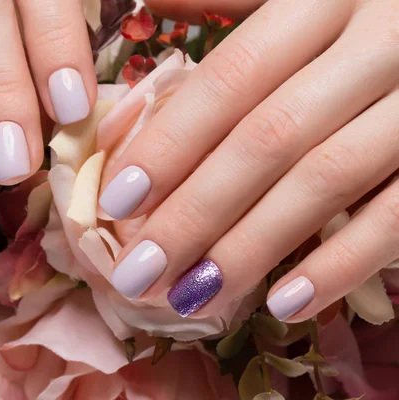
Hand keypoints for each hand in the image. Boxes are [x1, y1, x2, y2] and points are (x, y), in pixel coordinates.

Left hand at [101, 0, 398, 320]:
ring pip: (325, 181)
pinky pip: (398, 217)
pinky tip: (286, 303)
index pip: (233, 75)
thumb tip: (145, 6)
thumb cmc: (366, 11)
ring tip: (194, 295)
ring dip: (251, 248)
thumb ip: (230, 1)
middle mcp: (378, 41)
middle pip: (268, 139)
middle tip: (140, 272)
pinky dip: (341, 264)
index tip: (118, 200)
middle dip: (195, 213)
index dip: (171, 141)